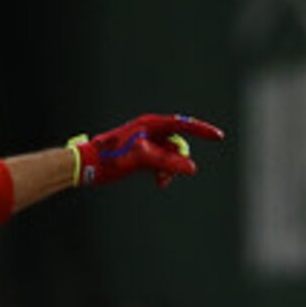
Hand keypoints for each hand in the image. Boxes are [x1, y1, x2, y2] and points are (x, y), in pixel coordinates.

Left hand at [70, 113, 225, 188]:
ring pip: (169, 155)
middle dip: (177, 160)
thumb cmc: (111, 159)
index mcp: (150, 124)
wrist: (87, 165)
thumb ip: (167, 162)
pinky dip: (162, 171)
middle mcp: (149, 130)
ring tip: (160, 182)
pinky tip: (158, 181)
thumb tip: (192, 167)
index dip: (201, 130)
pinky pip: (160, 161)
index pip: (182, 125)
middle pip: (177, 143)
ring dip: (169, 169)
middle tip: (166, 176)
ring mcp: (146, 142)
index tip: (219, 137)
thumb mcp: (142, 160)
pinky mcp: (141, 154)